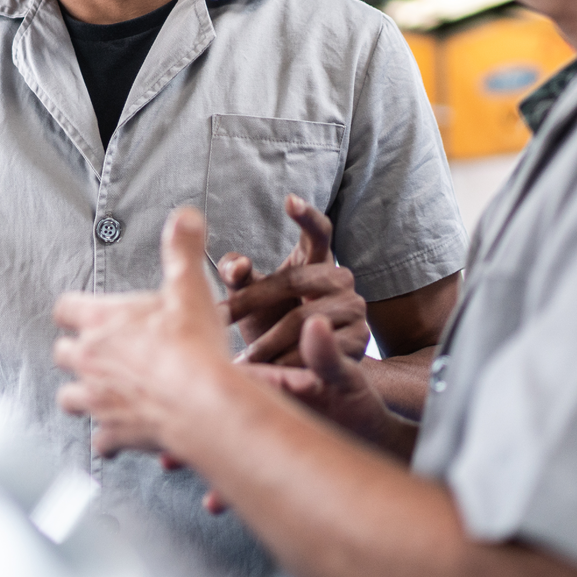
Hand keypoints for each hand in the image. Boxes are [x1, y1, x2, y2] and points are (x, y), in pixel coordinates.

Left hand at [54, 206, 231, 456]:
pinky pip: (99, 439)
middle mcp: (90, 360)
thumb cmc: (192, 346)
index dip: (74, 309)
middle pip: (61, 353)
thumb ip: (182, 250)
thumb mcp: (189, 288)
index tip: (83, 312)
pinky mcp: (113, 432)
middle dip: (76, 352)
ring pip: (68, 398)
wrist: (201, 404)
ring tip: (100, 392)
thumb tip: (183, 216)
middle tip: (99, 351)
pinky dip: (108, 437)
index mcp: (101, 322)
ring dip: (81, 394)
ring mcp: (97, 399)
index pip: (65, 307)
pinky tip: (122, 432)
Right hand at [174, 313, 411, 513]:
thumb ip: (328, 357)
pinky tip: (212, 500)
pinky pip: (238, 469)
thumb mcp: (347, 378)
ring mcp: (259, 430)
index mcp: (273, 377)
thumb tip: (316, 326)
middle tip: (160, 419)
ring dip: (194, 452)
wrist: (375, 441)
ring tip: (169, 462)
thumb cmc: (363, 404)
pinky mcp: (265, 456)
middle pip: (214, 406)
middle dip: (187, 416)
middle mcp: (259, 402)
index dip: (210, 375)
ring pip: (218, 439)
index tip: (184, 379)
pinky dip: (224, 486)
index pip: (237, 373)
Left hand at [219, 195, 369, 364]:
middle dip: (252, 300)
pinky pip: (320, 351)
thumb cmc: (273, 321)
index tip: (288, 200)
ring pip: (305, 319)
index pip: (319, 231)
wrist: (308, 372)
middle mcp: (342, 279)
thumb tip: (238, 266)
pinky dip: (290, 364)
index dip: (306, 216)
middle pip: (295, 280)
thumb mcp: (253, 298)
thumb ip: (239, 277)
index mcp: (317, 260)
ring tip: (241, 358)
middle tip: (216, 318)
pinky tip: (269, 376)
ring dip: (269, 342)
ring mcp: (355, 309)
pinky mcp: (360, 341)